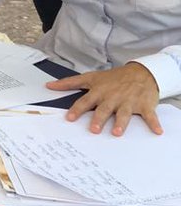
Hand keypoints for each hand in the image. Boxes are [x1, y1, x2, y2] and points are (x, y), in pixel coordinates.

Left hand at [47, 62, 162, 135]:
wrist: (141, 72)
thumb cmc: (113, 78)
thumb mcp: (91, 78)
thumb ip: (69, 83)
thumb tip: (49, 86)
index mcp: (99, 92)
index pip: (86, 101)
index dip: (77, 110)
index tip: (69, 118)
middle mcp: (112, 97)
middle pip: (104, 109)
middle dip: (99, 119)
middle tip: (94, 130)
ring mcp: (129, 101)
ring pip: (124, 113)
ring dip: (121, 122)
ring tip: (117, 132)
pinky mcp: (144, 105)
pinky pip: (149, 115)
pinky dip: (154, 123)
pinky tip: (157, 131)